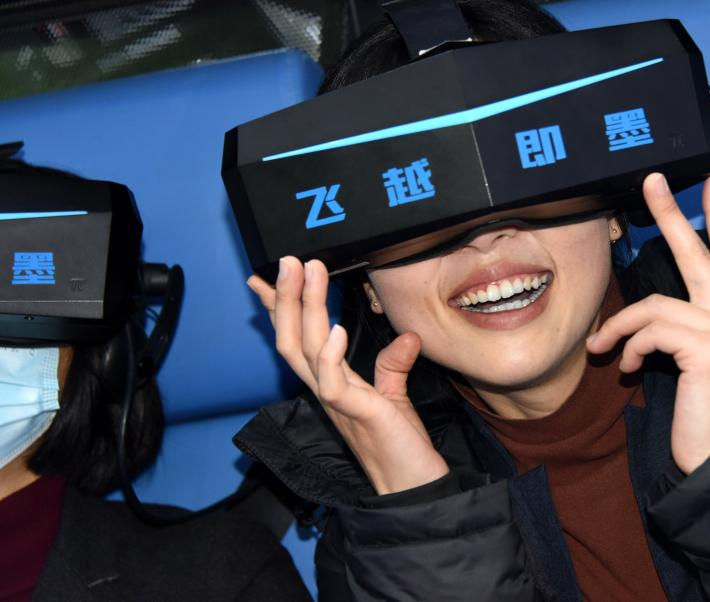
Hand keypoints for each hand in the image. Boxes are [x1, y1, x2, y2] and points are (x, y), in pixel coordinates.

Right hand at [247, 258, 448, 493]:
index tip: (263, 278)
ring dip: (303, 308)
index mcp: (330, 380)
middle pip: (291, 337)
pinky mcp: (353, 412)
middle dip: (286, 297)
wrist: (411, 484)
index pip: (298, 337)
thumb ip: (393, 365)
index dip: (278, 309)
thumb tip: (407, 336)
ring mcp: (334, 400)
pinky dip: (331, 354)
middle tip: (288, 259)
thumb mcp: (394, 394)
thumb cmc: (398, 444)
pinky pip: (333, 382)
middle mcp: (325, 387)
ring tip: (306, 271)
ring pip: (304, 350)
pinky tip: (337, 329)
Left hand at [587, 172, 709, 473]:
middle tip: (651, 179)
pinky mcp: (706, 347)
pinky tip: (630, 370)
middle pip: (698, 252)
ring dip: (620, 328)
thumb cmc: (700, 409)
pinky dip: (630, 348)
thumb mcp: (687, 360)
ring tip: (605, 349)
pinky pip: (650, 330)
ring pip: (654, 305)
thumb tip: (636, 316)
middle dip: (672, 213)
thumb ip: (673, 328)